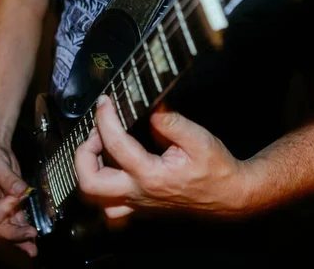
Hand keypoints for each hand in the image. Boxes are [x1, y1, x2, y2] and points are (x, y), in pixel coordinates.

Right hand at [0, 143, 37, 256]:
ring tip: (32, 250)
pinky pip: (16, 224)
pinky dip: (23, 231)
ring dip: (21, 241)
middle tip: (31, 239)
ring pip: (9, 231)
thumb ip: (10, 180)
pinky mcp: (9, 209)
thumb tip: (22, 190)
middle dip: (16, 237)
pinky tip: (32, 239)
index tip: (20, 195)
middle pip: (1, 230)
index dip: (8, 207)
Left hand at [74, 94, 248, 220]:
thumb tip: (149, 108)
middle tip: (97, 133)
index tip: (105, 103)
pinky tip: (112, 173)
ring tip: (101, 152)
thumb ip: (170, 122)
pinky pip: (110, 210)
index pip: (115, 144)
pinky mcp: (141, 209)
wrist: (229, 196)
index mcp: (151, 175)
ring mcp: (138, 205)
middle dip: (85, 153)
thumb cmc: (216, 169)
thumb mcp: (198, 139)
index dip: (105, 119)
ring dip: (90, 173)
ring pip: (96, 200)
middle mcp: (139, 193)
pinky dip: (103, 192)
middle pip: (89, 183)